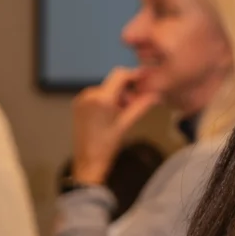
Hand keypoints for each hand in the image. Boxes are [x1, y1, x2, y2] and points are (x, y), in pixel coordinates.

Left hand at [68, 67, 157, 186]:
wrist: (88, 161)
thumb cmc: (108, 144)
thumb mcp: (126, 124)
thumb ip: (141, 106)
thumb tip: (157, 95)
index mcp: (101, 98)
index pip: (120, 75)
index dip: (134, 74)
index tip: (146, 78)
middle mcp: (89, 93)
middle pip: (113, 83)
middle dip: (126, 90)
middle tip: (135, 105)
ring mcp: (81, 98)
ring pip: (106, 89)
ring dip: (117, 96)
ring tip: (123, 113)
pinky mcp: (78, 104)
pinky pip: (97, 95)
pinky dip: (107, 100)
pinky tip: (111, 114)